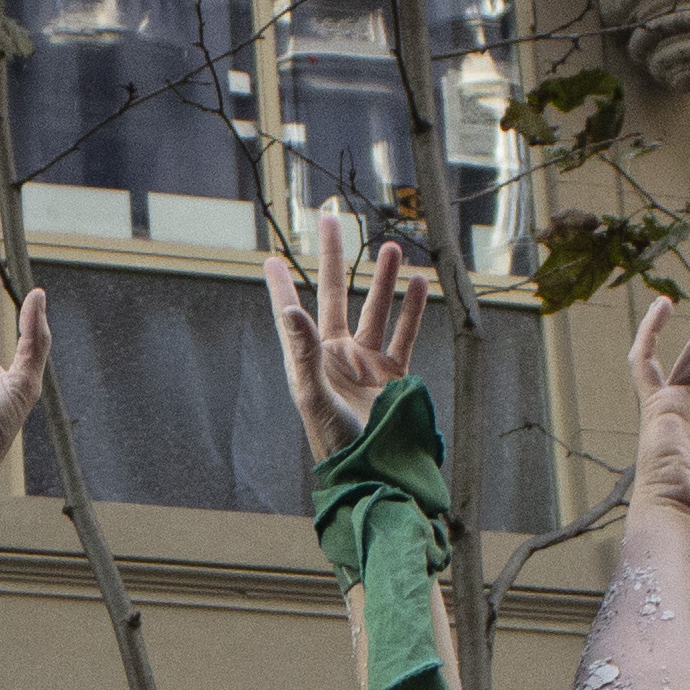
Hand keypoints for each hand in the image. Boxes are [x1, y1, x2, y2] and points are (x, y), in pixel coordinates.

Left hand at [261, 210, 427, 459]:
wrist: (371, 469)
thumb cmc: (332, 440)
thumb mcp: (313, 395)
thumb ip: (303, 352)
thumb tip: (291, 310)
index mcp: (308, 359)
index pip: (291, 314)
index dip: (281, 287)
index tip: (270, 261)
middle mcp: (335, 354)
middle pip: (335, 294)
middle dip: (334, 258)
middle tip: (330, 220)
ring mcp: (365, 362)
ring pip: (376, 309)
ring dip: (384, 280)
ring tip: (393, 248)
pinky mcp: (392, 373)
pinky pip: (404, 334)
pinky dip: (413, 310)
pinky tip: (420, 284)